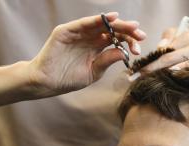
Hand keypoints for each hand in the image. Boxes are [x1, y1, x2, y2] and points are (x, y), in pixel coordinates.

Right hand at [29, 12, 145, 96]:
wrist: (48, 83)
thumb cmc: (69, 78)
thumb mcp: (94, 71)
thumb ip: (107, 60)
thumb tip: (124, 52)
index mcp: (96, 47)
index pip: (116, 40)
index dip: (128, 41)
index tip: (139, 47)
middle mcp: (89, 38)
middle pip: (111, 30)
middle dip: (127, 31)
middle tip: (140, 35)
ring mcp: (78, 33)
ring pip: (100, 24)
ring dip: (117, 24)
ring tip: (132, 26)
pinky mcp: (66, 31)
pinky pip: (84, 23)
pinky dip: (96, 20)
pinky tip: (110, 18)